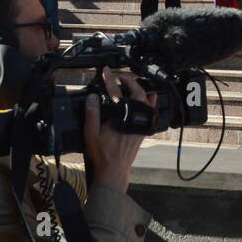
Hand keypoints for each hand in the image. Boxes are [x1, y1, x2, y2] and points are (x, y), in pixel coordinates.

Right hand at [83, 68, 154, 191]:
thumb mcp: (91, 133)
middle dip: (128, 80)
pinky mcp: (143, 129)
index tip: (106, 71)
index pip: (115, 92)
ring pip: (145, 100)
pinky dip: (151, 102)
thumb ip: (92, 114)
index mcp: (120, 116)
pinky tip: (151, 96)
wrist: (114, 170)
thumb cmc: (102, 154)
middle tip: (119, 76)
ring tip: (130, 83)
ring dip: (138, 89)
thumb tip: (93, 97)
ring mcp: (141, 123)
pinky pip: (151, 112)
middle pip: (136, 92)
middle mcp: (134, 117)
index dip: (110, 79)